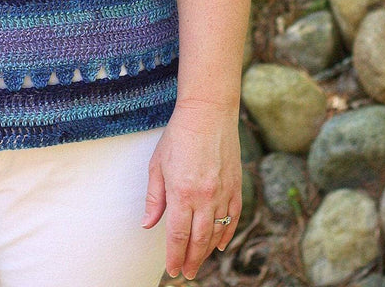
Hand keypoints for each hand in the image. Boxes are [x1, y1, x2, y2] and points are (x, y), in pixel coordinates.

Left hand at [141, 99, 241, 279]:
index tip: (173, 270)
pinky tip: (219, 244)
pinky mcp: (236, 186)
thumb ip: (155, 197)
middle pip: (198, 240)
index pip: (178, 235)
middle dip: (191, 260)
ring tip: (199, 261)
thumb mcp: (158, 164)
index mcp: (181, 192)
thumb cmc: (178, 135)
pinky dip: (226, 234)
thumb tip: (148, 224)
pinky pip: (233, 218)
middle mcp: (204, 197)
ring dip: (207, 251)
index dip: (175, 256)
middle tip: (187, 273)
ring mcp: (223, 193)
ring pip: (216, 232)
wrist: (208, 113)